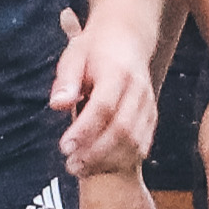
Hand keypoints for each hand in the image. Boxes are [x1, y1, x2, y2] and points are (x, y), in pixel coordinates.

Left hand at [49, 5, 158, 175]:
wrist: (127, 38)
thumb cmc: (94, 48)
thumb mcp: (74, 55)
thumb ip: (66, 81)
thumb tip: (57, 105)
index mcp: (117, 73)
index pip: (103, 107)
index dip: (84, 130)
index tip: (64, 147)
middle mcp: (138, 90)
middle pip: (122, 129)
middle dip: (96, 152)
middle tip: (71, 166)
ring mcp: (148, 104)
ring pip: (135, 141)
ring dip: (108, 160)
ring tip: (81, 170)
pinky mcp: (151, 115)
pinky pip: (142, 144)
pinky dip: (123, 160)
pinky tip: (101, 166)